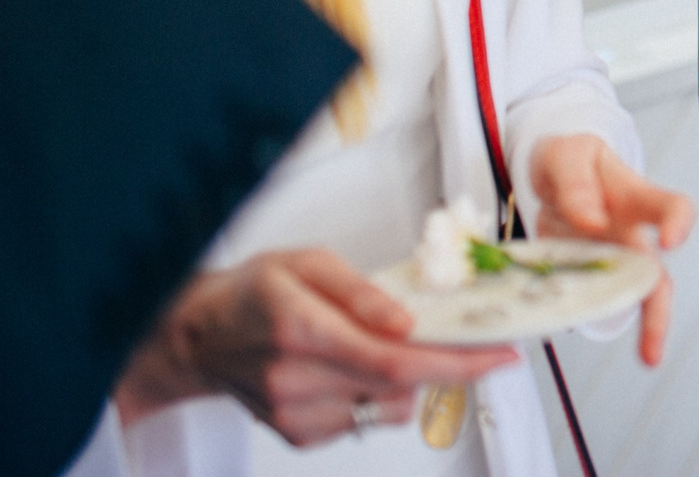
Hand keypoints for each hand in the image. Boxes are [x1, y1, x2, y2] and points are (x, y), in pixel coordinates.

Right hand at [114, 249, 515, 442]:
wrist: (198, 336)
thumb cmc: (253, 291)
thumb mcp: (307, 263)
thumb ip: (361, 291)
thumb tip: (408, 321)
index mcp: (301, 329)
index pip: (393, 358)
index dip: (456, 362)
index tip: (501, 356)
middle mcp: (296, 380)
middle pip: (398, 386)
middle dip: (444, 364)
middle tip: (466, 341)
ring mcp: (295, 415)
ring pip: (388, 407)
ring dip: (407, 378)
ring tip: (381, 344)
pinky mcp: (298, 435)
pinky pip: (365, 419)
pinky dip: (376, 393)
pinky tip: (351, 367)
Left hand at [528, 134, 695, 365]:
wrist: (550, 173)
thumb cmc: (569, 159)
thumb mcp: (565, 154)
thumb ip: (575, 181)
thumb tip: (592, 222)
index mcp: (633, 197)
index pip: (671, 206)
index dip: (679, 223)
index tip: (671, 242)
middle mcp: (629, 234)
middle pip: (657, 275)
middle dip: (659, 313)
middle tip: (654, 351)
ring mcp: (608, 259)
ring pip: (631, 299)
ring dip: (640, 330)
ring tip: (648, 360)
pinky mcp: (583, 275)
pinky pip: (588, 302)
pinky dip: (581, 320)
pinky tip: (571, 332)